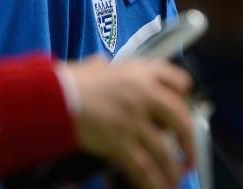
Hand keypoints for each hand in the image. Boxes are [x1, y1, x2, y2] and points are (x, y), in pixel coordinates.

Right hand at [63, 56, 195, 188]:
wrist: (53, 97)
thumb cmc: (70, 82)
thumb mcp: (94, 66)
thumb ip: (104, 68)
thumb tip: (100, 66)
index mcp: (142, 73)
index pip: (179, 81)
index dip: (184, 96)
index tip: (185, 108)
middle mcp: (144, 95)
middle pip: (180, 120)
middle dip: (189, 142)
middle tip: (189, 155)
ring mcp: (134, 120)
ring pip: (164, 150)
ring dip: (172, 169)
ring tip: (174, 178)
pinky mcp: (120, 143)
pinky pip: (143, 168)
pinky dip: (152, 181)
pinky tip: (157, 187)